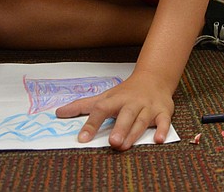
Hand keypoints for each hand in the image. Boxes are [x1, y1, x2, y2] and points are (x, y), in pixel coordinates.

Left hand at [56, 71, 173, 150]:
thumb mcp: (106, 96)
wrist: (155, 78)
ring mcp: (149, 106)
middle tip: (112, 142)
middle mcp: (133, 102)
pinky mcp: (163, 111)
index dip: (92, 123)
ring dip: (134, 132)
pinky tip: (159, 140)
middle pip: (126, 115)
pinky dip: (163, 129)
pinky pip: (164, 121)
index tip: (82, 138)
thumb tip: (59, 113)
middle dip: (120, 128)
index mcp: (117, 99)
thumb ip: (83, 106)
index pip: (102, 109)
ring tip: (125, 146)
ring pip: (142, 120)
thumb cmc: (127, 91)